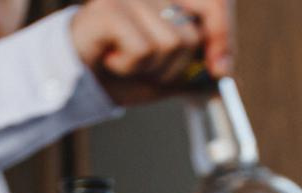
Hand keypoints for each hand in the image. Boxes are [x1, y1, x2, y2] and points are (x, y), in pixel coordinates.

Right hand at [68, 0, 232, 103]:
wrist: (76, 76)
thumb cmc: (119, 70)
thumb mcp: (164, 75)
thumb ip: (194, 73)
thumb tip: (225, 77)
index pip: (214, 3)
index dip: (223, 36)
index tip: (221, 70)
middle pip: (191, 36)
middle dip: (175, 67)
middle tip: (150, 68)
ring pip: (169, 44)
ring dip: (150, 69)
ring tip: (127, 62)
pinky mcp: (110, 8)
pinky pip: (143, 49)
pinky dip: (130, 67)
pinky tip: (113, 59)